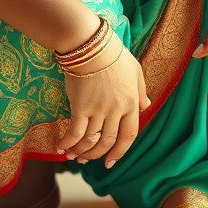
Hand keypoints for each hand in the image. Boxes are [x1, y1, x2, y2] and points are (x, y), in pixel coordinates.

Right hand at [56, 40, 150, 168]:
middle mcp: (116, 111)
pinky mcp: (80, 107)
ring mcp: (98, 110)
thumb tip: (146, 106)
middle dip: (97, 155)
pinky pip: (74, 132)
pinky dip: (67, 143)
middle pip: (108, 141)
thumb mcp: (136, 70)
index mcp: (132, 103)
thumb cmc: (115, 54)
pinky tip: (60, 148)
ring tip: (73, 157)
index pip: (129, 136)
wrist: (92, 45)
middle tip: (87, 161)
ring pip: (90, 140)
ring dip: (81, 152)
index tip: (111, 161)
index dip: (120, 152)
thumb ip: (142, 91)